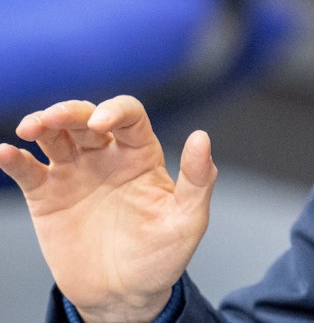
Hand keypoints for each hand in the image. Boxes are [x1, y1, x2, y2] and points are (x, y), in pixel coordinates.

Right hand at [0, 96, 217, 322]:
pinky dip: (14, 159)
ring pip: (56, 136)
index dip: (116, 110)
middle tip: (52, 118)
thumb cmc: (162, 255)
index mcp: (142, 154)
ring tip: (30, 127)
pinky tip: (5, 153)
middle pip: (86, 118)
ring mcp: (76, 174)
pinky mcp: (48, 197)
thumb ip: (199, 179)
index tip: (103, 122)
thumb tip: (202, 136)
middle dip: (70, 111)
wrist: (125, 295)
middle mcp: (107, 156)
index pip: (129, 117)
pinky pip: (29, 171)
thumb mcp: (188, 220)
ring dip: (42, 124)